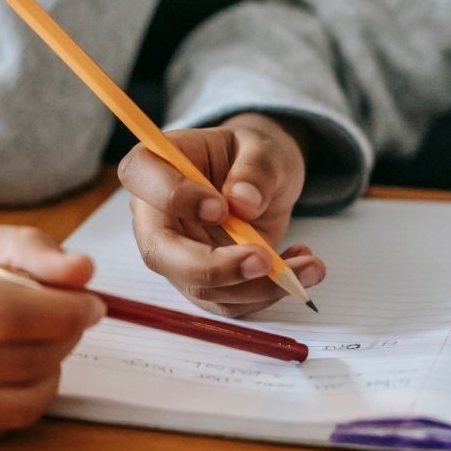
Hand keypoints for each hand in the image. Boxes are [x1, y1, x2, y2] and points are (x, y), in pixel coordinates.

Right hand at [0, 219, 105, 445]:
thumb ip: (23, 248)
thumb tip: (84, 272)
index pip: (9, 314)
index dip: (65, 311)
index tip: (93, 303)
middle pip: (18, 361)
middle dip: (65, 338)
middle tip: (74, 317)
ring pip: (15, 403)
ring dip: (51, 372)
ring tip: (46, 343)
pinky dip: (20, 398)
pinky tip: (10, 368)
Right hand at [117, 112, 325, 316]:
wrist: (265, 181)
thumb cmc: (252, 156)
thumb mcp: (263, 148)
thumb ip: (255, 169)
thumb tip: (243, 202)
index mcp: (156, 165)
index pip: (141, 178)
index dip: (174, 196)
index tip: (221, 207)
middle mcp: (156, 215)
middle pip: (159, 252)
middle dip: (212, 267)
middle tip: (263, 260)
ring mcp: (177, 255)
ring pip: (200, 288)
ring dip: (257, 287)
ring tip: (308, 266)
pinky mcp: (204, 283)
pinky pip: (228, 303)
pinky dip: (267, 293)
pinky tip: (297, 267)